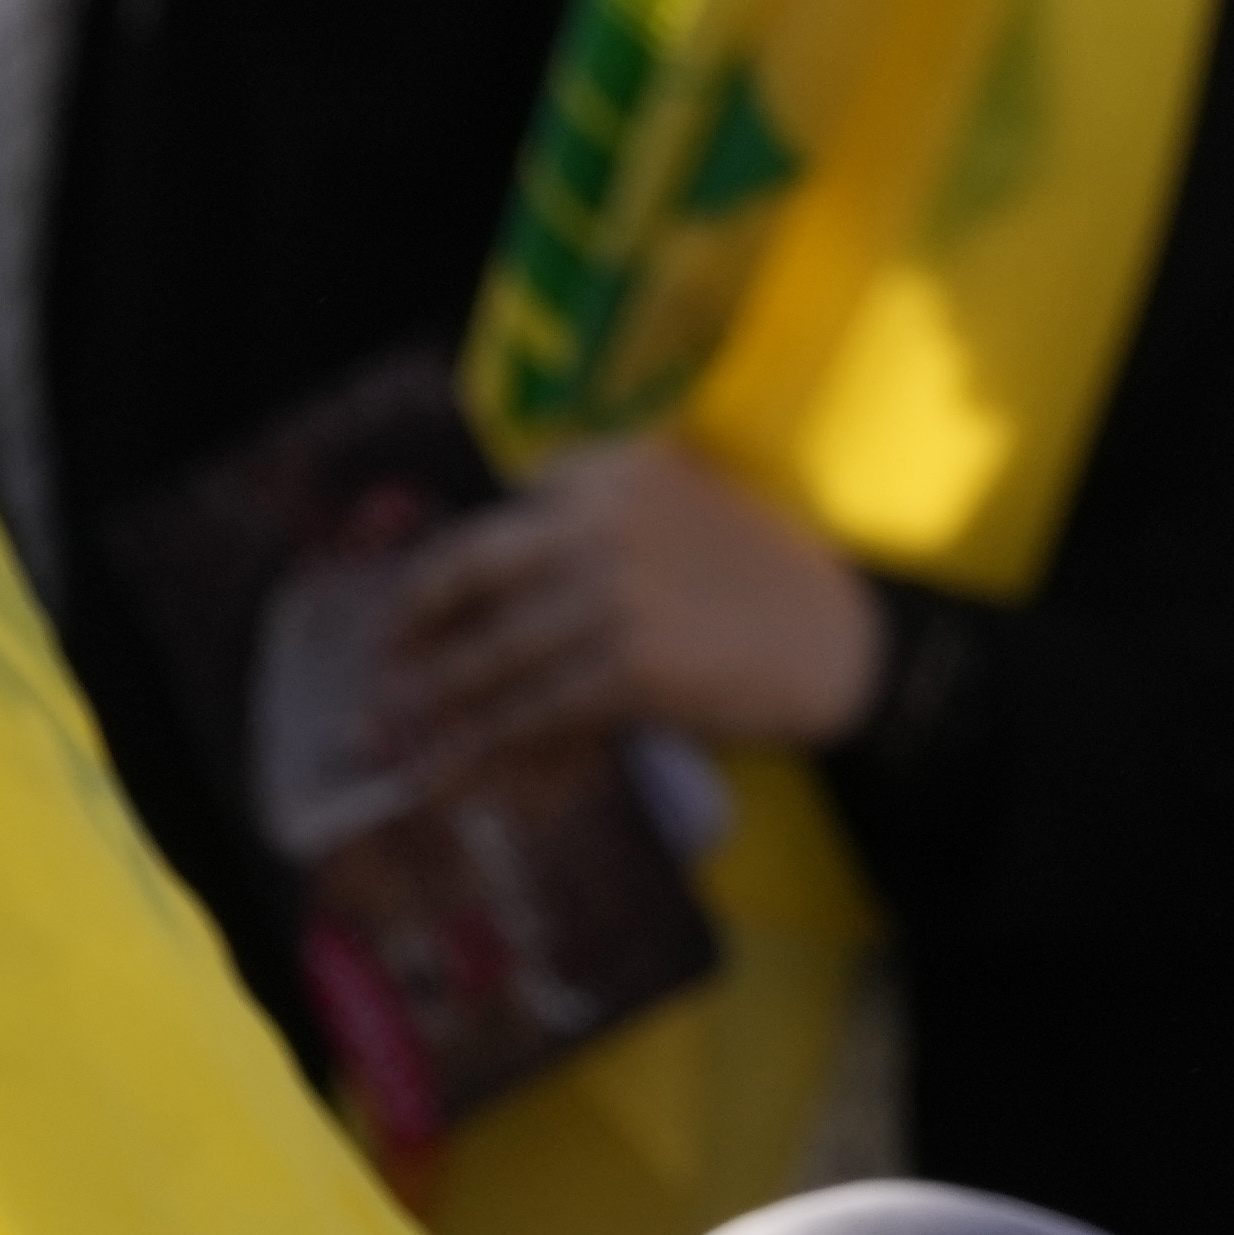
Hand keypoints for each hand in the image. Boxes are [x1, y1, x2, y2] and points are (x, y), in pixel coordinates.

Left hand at [372, 439, 881, 789]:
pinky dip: (489, 744)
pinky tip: (464, 764)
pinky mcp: (628, 670)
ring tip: (403, 722)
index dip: (452, 566)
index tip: (422, 603)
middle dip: (414, 621)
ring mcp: (615, 597)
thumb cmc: (768, 576)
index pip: (506, 512)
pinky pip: (533, 711)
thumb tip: (499, 579)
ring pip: (492, 653)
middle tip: (388, 659)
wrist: (845, 641)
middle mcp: (607, 521)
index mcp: (621, 470)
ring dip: (438, 696)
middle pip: (471, 570)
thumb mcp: (690, 505)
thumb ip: (605, 517)